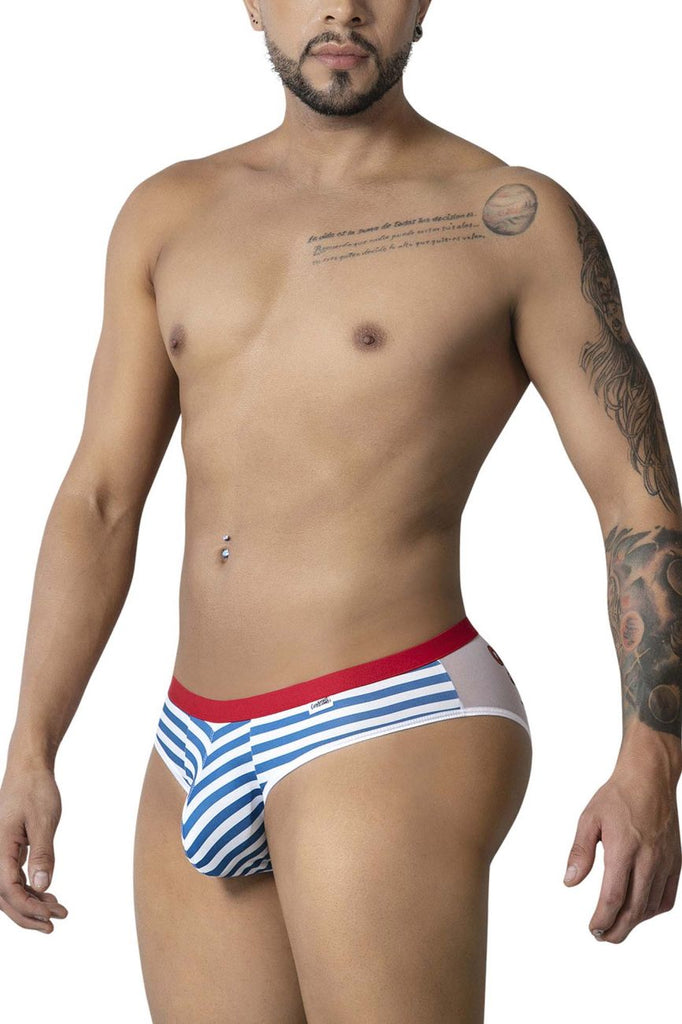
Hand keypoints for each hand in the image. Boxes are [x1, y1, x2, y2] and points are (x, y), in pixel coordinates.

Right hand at [0, 763, 68, 933]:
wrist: (28, 769)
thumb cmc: (35, 790)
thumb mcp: (44, 820)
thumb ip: (43, 853)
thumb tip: (42, 886)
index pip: (8, 889)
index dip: (28, 907)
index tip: (51, 915)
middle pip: (4, 897)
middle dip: (28, 914)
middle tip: (54, 923)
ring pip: (8, 890)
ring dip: (30, 904)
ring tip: (57, 911)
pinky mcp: (8, 850)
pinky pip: (13, 878)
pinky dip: (30, 890)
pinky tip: (48, 895)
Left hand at [563, 763, 680, 942]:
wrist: (649, 778)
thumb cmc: (616, 796)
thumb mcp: (589, 819)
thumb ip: (580, 852)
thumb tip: (569, 882)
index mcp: (624, 848)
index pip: (614, 896)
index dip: (602, 918)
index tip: (592, 928)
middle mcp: (648, 859)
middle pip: (634, 909)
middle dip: (617, 930)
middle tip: (601, 937)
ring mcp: (665, 862)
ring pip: (651, 906)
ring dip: (633, 922)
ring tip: (616, 925)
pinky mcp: (675, 862)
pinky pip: (667, 897)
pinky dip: (653, 910)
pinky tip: (639, 911)